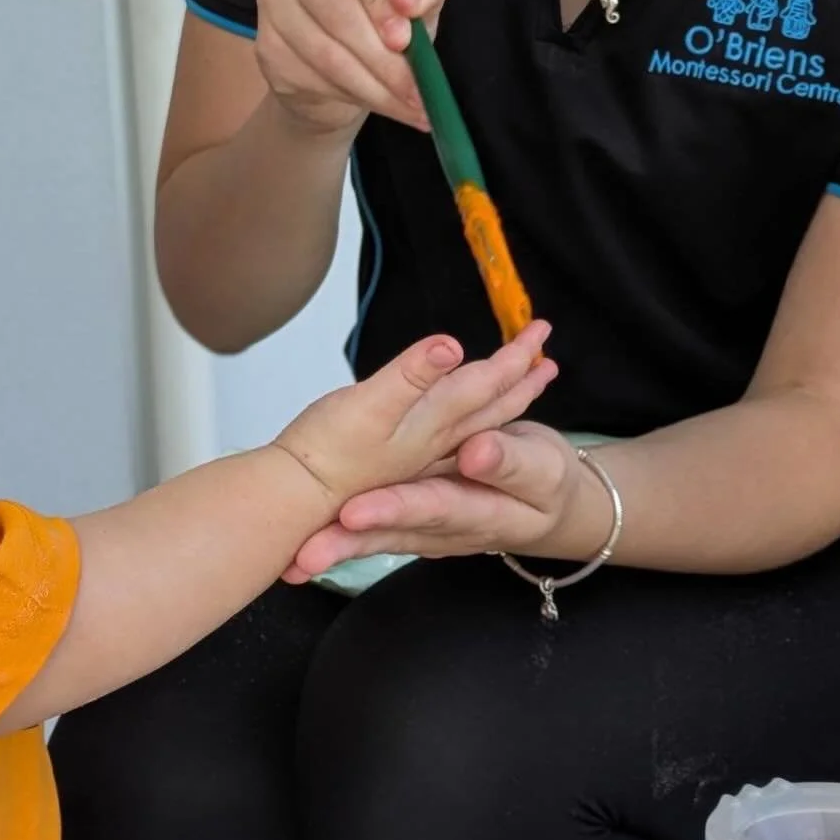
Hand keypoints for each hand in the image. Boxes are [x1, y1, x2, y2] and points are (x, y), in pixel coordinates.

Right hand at [255, 0, 449, 136]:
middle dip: (382, 56)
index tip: (404, 36)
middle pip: (334, 5)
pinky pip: (310, 77)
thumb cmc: (382, 19)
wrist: (339, 68)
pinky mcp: (265, 46)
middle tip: (416, 89)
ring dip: (373, 86)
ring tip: (408, 104)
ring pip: (324, 51)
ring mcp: (272, 1)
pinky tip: (375, 101)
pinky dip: (351, 96)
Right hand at [274, 323, 554, 508]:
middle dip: (520, 379)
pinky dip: (474, 430)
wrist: (292, 507)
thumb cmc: (324, 455)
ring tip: (527, 385)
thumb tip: (451, 346)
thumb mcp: (366, 408)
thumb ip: (409, 378)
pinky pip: (454, 446)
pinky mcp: (402, 472)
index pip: (485, 384)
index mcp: (431, 422)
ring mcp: (421, 460)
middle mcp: (434, 442)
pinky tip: (471, 432)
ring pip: (477, 427)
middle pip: (490, 406)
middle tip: (547, 357)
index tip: (543, 332)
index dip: (514, 358)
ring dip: (504, 403)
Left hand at [283, 418, 590, 582]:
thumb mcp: (541, 469)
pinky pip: (374, 534)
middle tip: (307, 554)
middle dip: (348, 546)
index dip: (394, 510)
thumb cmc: (545, 483)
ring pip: (375, 541)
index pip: (430, 508)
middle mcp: (443, 530)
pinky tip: (299, 553)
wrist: (548, 507)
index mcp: (478, 513)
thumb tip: (477, 454)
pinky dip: (341, 541)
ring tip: (294, 563)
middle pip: (391, 537)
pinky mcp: (412, 521)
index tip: (354, 514)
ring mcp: (424, 529)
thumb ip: (509, 463)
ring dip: (334, 551)